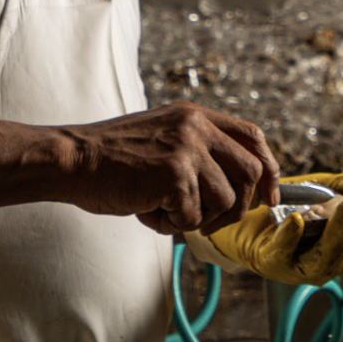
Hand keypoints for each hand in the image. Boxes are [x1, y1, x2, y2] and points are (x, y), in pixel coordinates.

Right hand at [57, 103, 279, 234]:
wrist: (73, 160)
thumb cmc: (112, 159)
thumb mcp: (163, 139)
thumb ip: (197, 153)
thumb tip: (236, 191)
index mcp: (195, 116)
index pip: (252, 137)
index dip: (269, 169)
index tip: (269, 196)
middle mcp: (197, 128)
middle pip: (251, 173)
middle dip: (238, 206)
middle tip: (211, 222)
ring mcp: (187, 150)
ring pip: (224, 202)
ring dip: (195, 218)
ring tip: (160, 206)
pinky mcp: (175, 176)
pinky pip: (193, 218)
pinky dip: (169, 225)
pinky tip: (145, 209)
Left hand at [197, 170, 342, 285]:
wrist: (243, 216)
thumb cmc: (288, 205)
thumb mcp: (325, 188)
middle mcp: (329, 263)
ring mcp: (301, 266)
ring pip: (328, 255)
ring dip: (340, 231)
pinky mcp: (272, 262)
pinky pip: (284, 252)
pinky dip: (291, 236)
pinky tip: (298, 219)